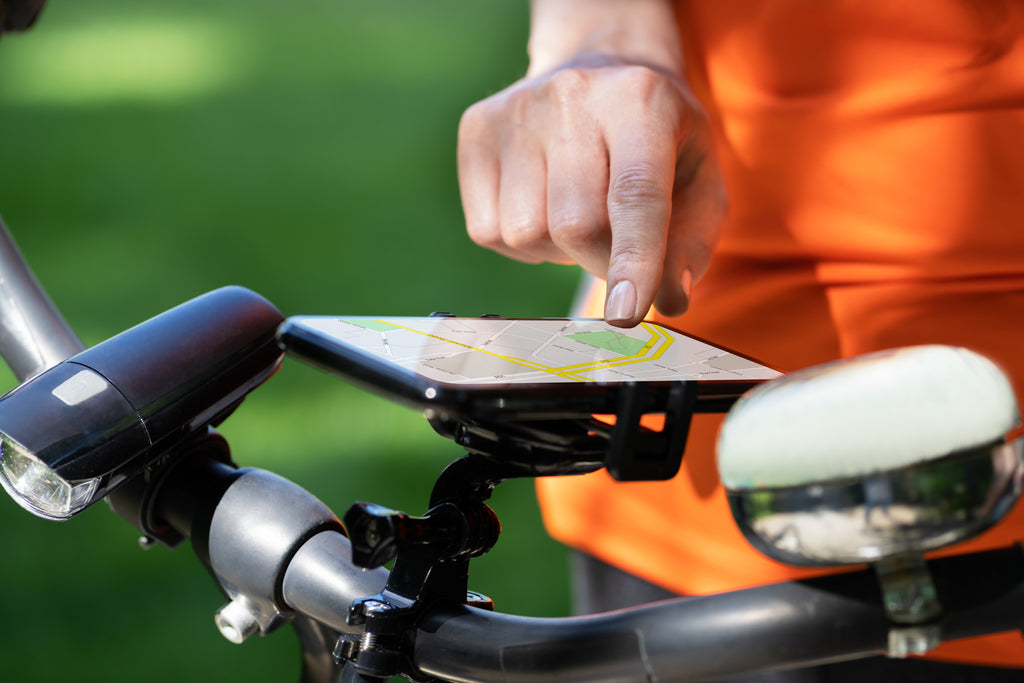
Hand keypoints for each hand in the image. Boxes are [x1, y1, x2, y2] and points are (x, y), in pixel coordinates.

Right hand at [457, 56, 725, 326]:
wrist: (599, 66)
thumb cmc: (657, 140)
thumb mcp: (697, 180)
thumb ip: (690, 243)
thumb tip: (666, 300)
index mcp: (640, 101)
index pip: (634, 194)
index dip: (632, 261)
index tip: (626, 314)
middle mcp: (572, 95)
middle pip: (575, 224)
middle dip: (600, 262)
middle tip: (617, 251)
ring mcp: (515, 110)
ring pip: (526, 233)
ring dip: (558, 251)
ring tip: (578, 215)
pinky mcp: (476, 129)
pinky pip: (489, 231)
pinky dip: (522, 244)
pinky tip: (543, 209)